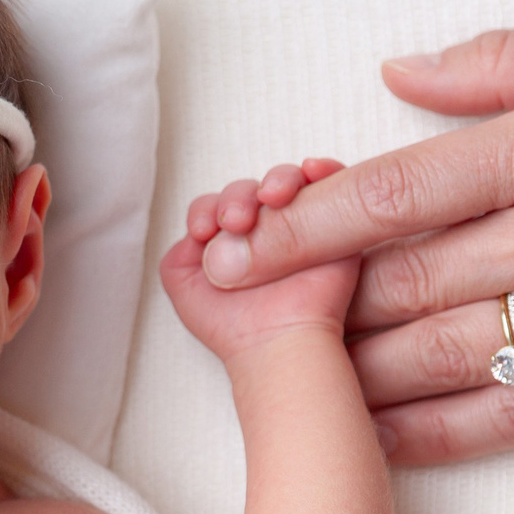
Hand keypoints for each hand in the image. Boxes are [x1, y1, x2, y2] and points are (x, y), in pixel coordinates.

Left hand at [163, 159, 359, 360]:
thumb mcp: (184, 289)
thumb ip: (178, 253)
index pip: (216, 206)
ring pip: (286, 182)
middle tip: (236, 221)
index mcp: (230, 240)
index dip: (207, 210)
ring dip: (276, 183)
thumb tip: (198, 228)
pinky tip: (310, 173)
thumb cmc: (233, 326)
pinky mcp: (335, 221)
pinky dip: (322, 169)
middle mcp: (263, 230)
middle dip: (238, 198)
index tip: (204, 229)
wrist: (279, 343)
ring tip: (271, 200)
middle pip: (248, 191)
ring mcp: (300, 223)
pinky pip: (331, 181)